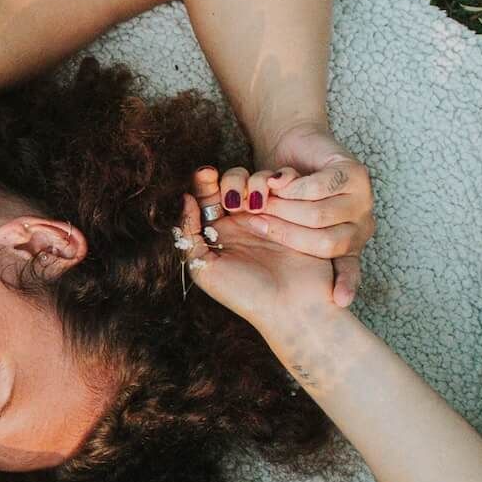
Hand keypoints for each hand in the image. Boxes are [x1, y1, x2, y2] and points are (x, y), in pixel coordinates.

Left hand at [179, 167, 339, 339]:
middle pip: (231, 184)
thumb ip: (189, 236)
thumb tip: (185, 200)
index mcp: (218, 232)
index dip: (205, 182)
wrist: (294, 308)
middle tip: (232, 189)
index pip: (207, 198)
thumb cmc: (246, 294)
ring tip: (254, 201)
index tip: (206, 173)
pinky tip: (274, 190)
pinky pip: (285, 188)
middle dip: (230, 179)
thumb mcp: (204, 269)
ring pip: (257, 181)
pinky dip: (278, 183)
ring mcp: (271, 215)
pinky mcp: (296, 214)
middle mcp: (242, 221)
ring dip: (253, 181)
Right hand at [245, 123, 375, 306]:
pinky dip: (291, 187)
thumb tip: (283, 273)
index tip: (340, 301)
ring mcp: (363, 198)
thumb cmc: (286, 192)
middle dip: (285, 233)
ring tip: (261, 203)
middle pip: (326, 242)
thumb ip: (292, 245)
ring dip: (283, 208)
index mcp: (349, 243)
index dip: (347, 283)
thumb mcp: (286, 225)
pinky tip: (276, 184)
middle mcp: (361, 223)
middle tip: (256, 222)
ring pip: (319, 215)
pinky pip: (318, 188)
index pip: (348, 266)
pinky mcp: (355, 172)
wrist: (294, 147)